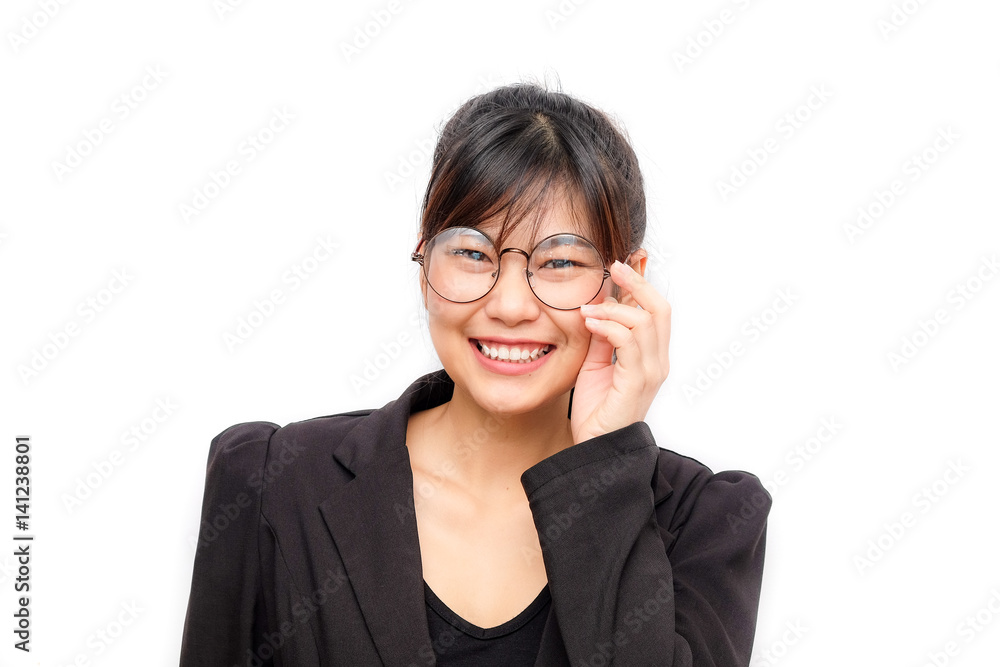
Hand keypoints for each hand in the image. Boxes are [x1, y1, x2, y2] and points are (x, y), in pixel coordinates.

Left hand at [570, 259, 670, 443]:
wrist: (596, 448)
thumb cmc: (596, 409)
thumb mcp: (596, 363)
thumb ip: (602, 336)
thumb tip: (597, 304)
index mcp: (651, 355)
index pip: (655, 310)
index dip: (643, 283)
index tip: (625, 261)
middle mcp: (657, 361)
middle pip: (659, 308)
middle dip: (637, 282)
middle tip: (614, 266)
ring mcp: (650, 372)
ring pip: (644, 321)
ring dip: (613, 307)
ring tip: (587, 309)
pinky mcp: (637, 382)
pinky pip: (628, 342)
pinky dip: (608, 326)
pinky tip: (590, 323)